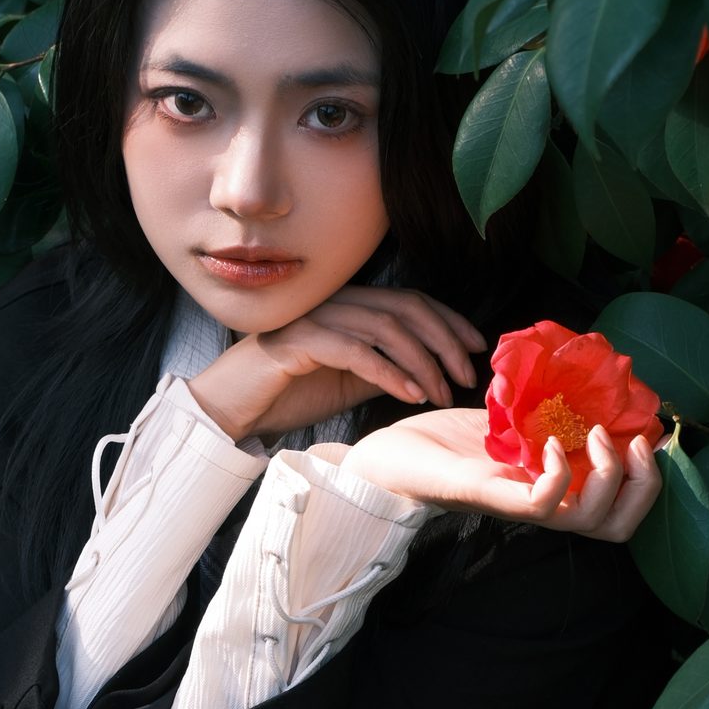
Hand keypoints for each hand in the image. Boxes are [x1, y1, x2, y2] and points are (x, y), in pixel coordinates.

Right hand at [187, 285, 487, 441]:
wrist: (232, 408)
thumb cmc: (288, 393)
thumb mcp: (347, 380)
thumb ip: (382, 367)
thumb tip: (427, 371)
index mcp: (348, 306)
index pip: (409, 300)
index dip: (448, 319)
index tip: (476, 346)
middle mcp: (334, 303)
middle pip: (404, 308)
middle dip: (444, 340)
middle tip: (467, 374)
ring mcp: (315, 319)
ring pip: (384, 329)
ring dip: (421, 362)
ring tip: (440, 392)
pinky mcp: (298, 343)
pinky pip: (354, 352)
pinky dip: (388, 373)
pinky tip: (410, 395)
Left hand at [344, 408, 662, 542]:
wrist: (397, 454)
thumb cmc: (455, 439)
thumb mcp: (519, 419)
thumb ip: (556, 411)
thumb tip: (595, 377)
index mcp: (559, 492)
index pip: (622, 511)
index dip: (648, 482)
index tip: (647, 436)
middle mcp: (546, 506)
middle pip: (618, 527)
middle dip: (643, 486)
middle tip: (630, 441)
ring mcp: (521, 506)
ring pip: (590, 521)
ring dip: (608, 475)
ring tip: (596, 434)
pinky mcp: (492, 497)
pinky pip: (542, 507)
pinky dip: (558, 475)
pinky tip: (548, 445)